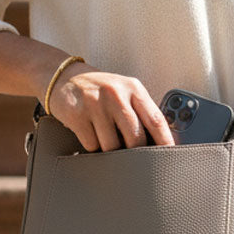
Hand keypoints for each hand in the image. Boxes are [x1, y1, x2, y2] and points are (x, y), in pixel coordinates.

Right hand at [48, 64, 174, 151]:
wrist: (64, 77)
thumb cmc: (100, 90)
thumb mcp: (124, 91)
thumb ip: (140, 111)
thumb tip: (158, 141)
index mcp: (133, 88)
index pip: (155, 119)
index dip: (165, 141)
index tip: (169, 156)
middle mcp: (116, 93)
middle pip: (135, 138)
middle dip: (135, 152)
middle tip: (130, 154)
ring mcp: (96, 103)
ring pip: (112, 146)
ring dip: (110, 149)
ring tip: (104, 135)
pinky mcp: (77, 115)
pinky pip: (91, 145)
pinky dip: (92, 145)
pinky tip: (89, 131)